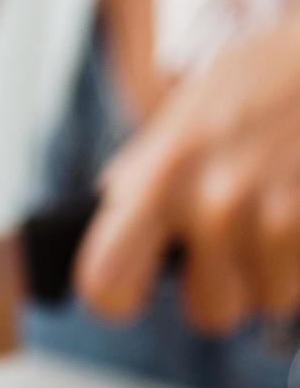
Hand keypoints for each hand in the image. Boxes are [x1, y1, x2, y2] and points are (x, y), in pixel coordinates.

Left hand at [76, 8, 299, 333]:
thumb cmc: (276, 75)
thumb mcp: (198, 105)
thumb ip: (152, 167)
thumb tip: (111, 205)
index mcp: (163, 173)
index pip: (105, 282)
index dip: (122, 297)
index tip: (142, 285)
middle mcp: (213, 201)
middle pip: (209, 311)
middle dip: (232, 285)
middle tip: (249, 234)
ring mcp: (273, 216)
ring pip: (268, 300)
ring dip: (280, 269)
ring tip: (289, 206)